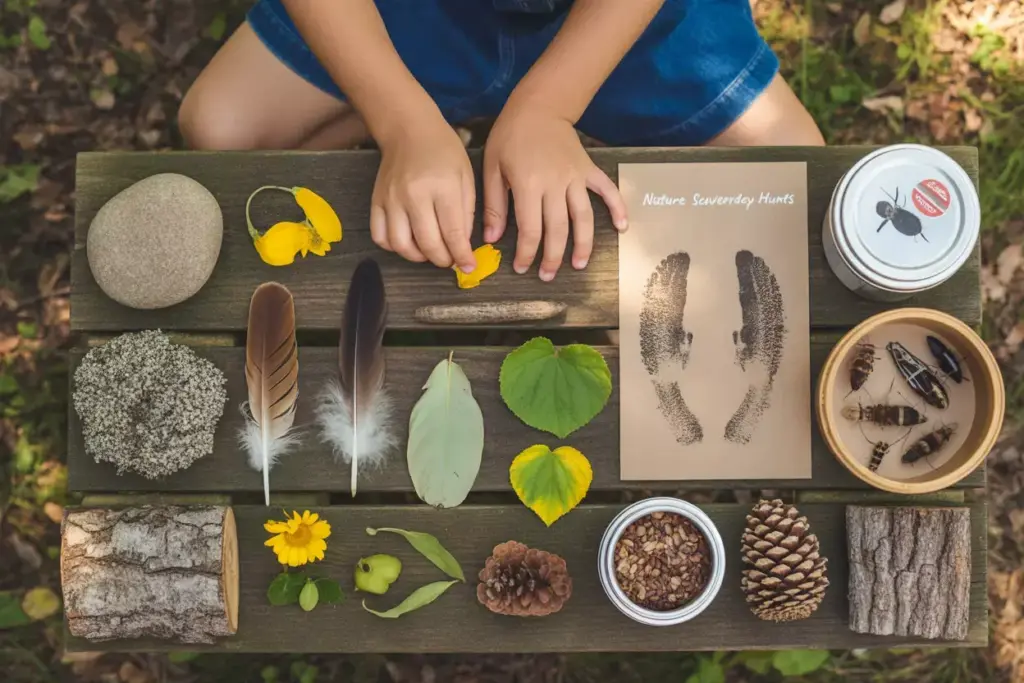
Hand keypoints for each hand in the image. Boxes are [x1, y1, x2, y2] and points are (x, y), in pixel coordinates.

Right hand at [370, 114, 476, 271]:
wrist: (409, 130)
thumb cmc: (443, 152)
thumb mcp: (466, 177)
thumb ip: (466, 213)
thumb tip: (463, 246)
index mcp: (442, 187)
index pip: (453, 233)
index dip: (462, 256)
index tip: (468, 266)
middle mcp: (414, 195)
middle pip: (427, 244)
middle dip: (443, 260)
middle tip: (451, 260)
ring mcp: (391, 199)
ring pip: (401, 245)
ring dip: (418, 257)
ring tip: (430, 252)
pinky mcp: (376, 201)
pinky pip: (380, 236)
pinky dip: (394, 247)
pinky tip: (408, 241)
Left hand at [483, 106, 627, 279]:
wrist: (538, 106)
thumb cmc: (509, 136)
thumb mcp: (492, 168)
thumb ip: (494, 205)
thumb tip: (493, 239)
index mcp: (528, 184)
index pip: (531, 229)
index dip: (527, 253)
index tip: (522, 268)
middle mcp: (555, 183)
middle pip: (558, 229)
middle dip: (553, 257)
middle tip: (547, 276)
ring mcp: (576, 177)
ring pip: (583, 217)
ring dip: (583, 244)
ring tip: (579, 265)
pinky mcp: (588, 170)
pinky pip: (607, 190)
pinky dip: (618, 208)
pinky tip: (622, 227)